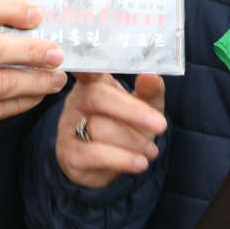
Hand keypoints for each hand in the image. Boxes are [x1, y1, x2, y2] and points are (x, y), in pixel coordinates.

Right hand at [55, 73, 166, 189]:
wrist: (110, 164)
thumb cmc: (127, 126)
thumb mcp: (145, 107)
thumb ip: (150, 91)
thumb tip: (151, 76)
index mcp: (94, 82)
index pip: (88, 70)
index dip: (87, 67)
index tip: (89, 64)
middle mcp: (76, 101)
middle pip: (98, 97)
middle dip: (133, 111)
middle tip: (161, 125)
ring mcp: (68, 128)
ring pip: (99, 129)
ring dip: (133, 141)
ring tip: (152, 150)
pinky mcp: (69, 154)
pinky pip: (94, 154)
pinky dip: (122, 159)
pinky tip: (140, 163)